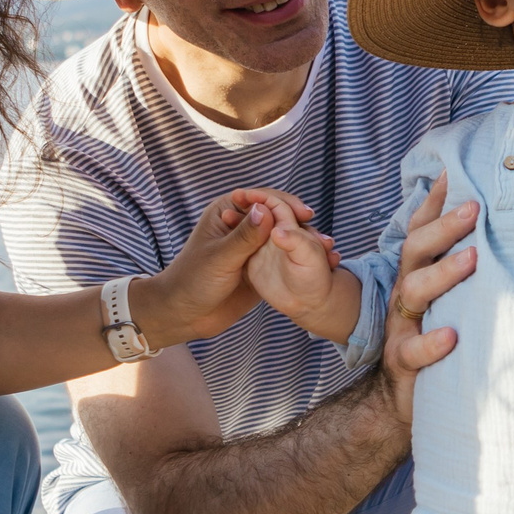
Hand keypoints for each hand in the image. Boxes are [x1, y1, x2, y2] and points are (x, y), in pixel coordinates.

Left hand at [140, 189, 327, 345]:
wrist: (185, 315)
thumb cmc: (192, 281)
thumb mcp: (220, 258)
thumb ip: (244, 236)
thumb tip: (267, 210)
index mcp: (227, 211)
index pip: (262, 198)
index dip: (285, 203)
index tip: (305, 215)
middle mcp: (241, 224)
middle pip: (278, 216)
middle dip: (300, 224)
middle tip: (323, 237)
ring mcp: (252, 245)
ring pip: (283, 236)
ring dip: (305, 242)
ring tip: (328, 251)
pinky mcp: (259, 265)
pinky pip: (283, 257)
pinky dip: (300, 258)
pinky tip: (321, 264)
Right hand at [378, 172, 479, 423]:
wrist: (402, 396)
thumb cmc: (432, 337)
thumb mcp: (445, 298)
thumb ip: (458, 264)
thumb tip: (485, 221)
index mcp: (416, 275)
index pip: (420, 231)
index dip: (434, 202)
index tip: (455, 173)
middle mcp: (406, 294)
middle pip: (416, 252)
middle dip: (444, 228)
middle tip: (475, 209)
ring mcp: (402, 326)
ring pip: (415, 292)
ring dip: (444, 272)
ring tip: (474, 259)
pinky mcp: (404, 361)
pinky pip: (414, 350)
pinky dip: (432, 343)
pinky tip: (452, 336)